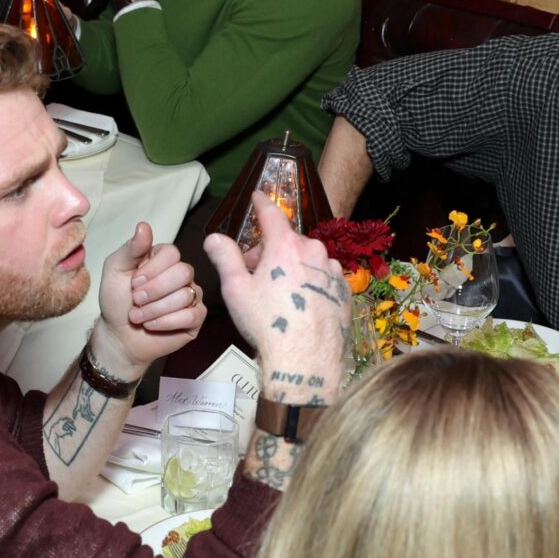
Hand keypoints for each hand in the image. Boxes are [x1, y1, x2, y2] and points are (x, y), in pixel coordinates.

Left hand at [98, 221, 206, 370]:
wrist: (118, 336)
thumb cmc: (116, 301)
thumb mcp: (115, 270)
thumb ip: (131, 248)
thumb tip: (144, 226)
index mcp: (164, 259)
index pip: (172, 253)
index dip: (152, 270)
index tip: (133, 282)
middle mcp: (181, 274)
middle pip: (183, 273)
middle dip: (154, 291)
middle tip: (136, 300)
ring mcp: (192, 295)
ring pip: (185, 295)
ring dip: (155, 309)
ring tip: (139, 316)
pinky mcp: (196, 318)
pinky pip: (192, 315)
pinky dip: (166, 322)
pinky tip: (152, 325)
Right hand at [205, 196, 347, 407]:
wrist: (305, 360)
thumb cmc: (267, 324)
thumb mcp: (236, 289)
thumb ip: (225, 257)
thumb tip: (214, 238)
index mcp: (285, 245)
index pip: (271, 214)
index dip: (261, 204)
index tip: (257, 196)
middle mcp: (313, 251)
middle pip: (287, 241)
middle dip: (269, 252)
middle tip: (254, 276)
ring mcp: (332, 271)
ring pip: (307, 259)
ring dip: (292, 267)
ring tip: (278, 296)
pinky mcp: (344, 290)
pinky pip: (322, 277)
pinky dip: (310, 283)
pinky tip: (299, 306)